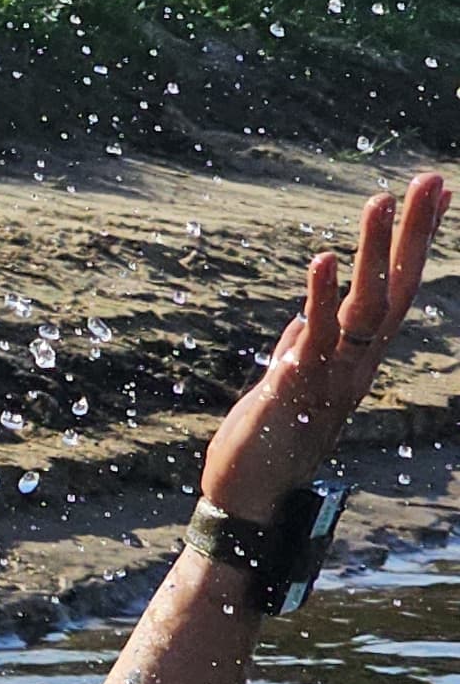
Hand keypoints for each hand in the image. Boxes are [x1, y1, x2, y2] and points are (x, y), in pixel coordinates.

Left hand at [199, 173, 446, 518]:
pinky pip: (316, 337)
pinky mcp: (297, 386)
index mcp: (357, 359)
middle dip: (414, 233)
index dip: (414, 243)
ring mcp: (331, 375)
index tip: (435, 196)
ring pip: (364, 306)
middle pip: (396, 289)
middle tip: (432, 180)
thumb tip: (304, 321)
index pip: (396, 291)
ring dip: (372, 252)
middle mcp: (356, 364)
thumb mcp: (289, 385)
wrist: (249, 504)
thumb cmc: (268, 444)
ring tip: (382, 200)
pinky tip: (325, 259)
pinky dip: (321, 297)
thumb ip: (301, 350)